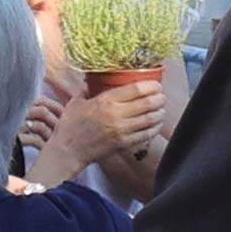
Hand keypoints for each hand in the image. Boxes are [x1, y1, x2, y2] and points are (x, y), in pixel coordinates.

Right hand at [30, 76, 163, 189]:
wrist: (68, 151)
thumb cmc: (70, 126)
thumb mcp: (76, 102)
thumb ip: (86, 90)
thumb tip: (90, 81)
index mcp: (105, 101)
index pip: (135, 89)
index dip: (150, 85)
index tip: (156, 85)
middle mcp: (115, 114)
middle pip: (146, 103)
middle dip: (159, 99)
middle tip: (162, 97)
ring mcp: (121, 131)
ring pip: (149, 119)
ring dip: (159, 113)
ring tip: (162, 110)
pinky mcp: (123, 144)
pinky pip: (145, 135)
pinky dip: (154, 129)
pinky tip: (156, 125)